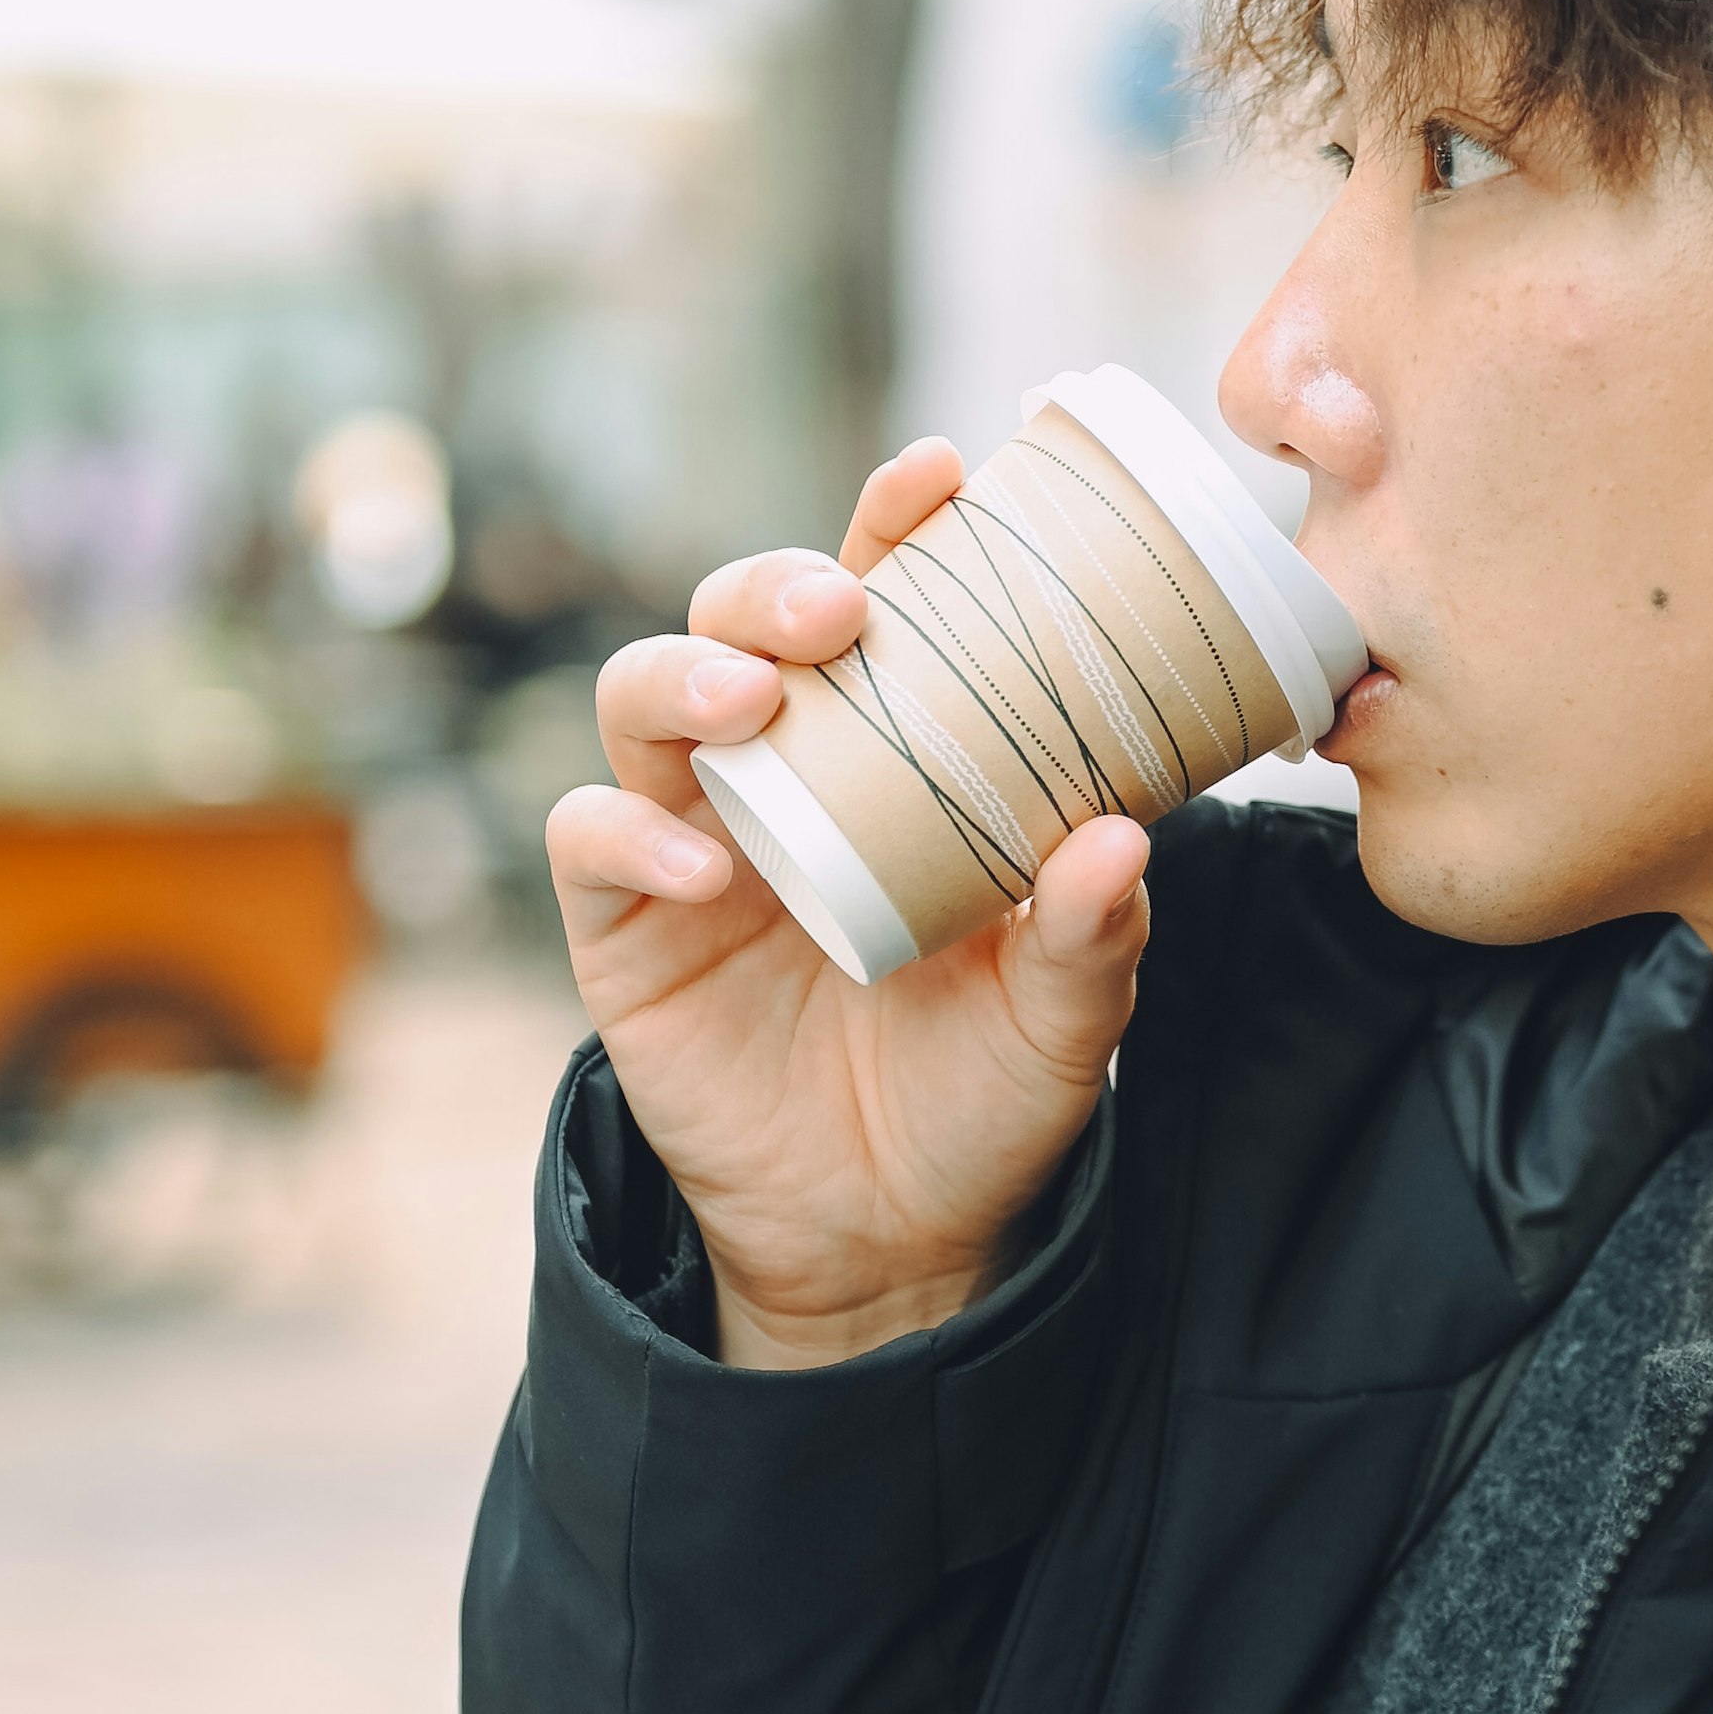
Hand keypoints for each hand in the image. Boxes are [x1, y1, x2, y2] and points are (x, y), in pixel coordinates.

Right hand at [549, 434, 1151, 1365]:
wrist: (896, 1237)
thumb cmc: (983, 1093)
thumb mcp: (1065, 1020)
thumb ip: (1095, 932)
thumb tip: (1122, 836)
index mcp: (891, 755)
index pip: (880, 607)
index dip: (895, 528)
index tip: (940, 475)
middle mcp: (780, 773)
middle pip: (734, 623)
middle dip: (771, 588)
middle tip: (836, 610)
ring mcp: (689, 842)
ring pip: (641, 703)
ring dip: (687, 678)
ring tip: (754, 704)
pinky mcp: (622, 928)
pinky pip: (590, 842)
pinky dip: (633, 836)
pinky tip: (707, 870)